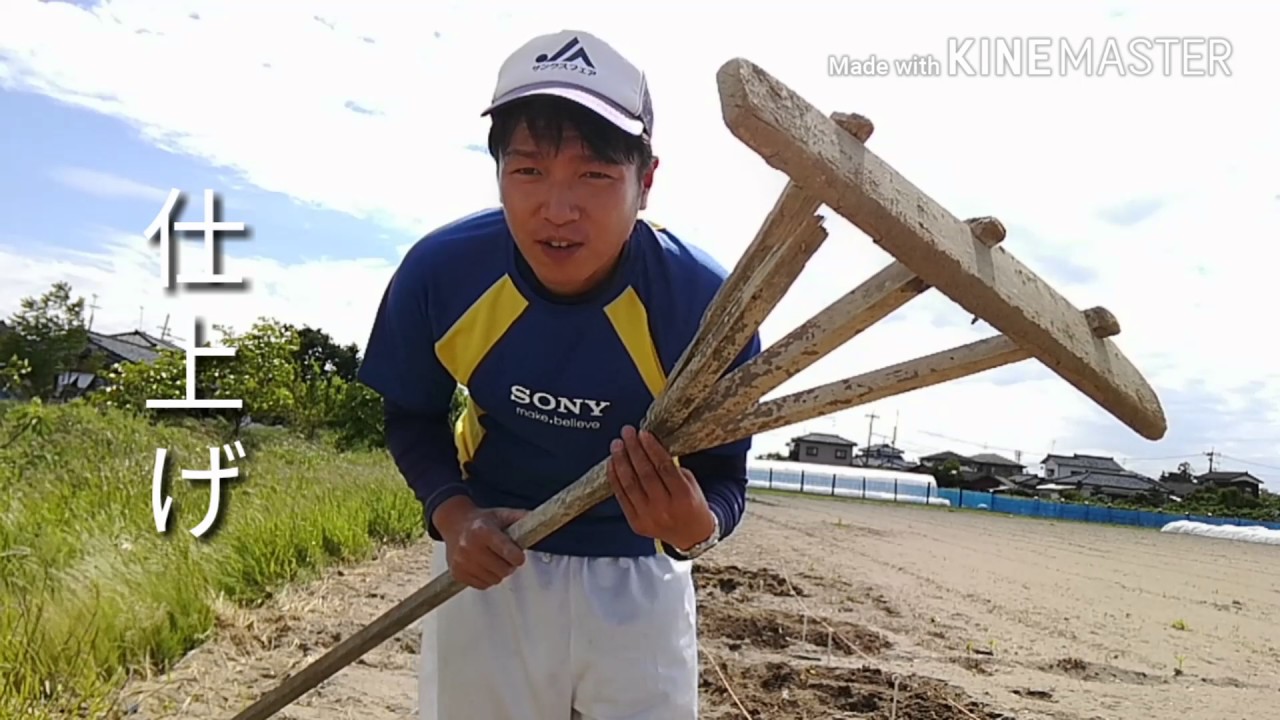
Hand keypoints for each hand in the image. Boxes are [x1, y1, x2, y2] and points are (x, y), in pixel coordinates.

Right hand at [432, 496, 527, 589]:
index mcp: (482, 530)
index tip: (519, 557)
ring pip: (494, 579)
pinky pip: (482, 586)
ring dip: (499, 573)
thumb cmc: (481, 521)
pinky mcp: (457, 573)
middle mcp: (469, 546)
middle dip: (510, 565)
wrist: (453, 523)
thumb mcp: (501, 514)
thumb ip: (521, 518)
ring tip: (494, 560)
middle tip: (507, 557)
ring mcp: (461, 562)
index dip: (517, 557)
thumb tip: (542, 520)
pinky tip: (485, 566)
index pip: (505, 550)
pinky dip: (487, 579)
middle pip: (503, 569)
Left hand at [608, 425, 715, 550]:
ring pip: (630, 484)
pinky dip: (615, 479)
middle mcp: (665, 508)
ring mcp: (648, 517)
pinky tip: (612, 463)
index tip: (643, 433)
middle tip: (627, 433)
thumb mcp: (690, 484)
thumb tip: (648, 447)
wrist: (691, 536)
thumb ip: (671, 468)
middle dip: (634, 450)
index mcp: (683, 497)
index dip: (652, 448)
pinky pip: (621, 497)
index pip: (664, 467)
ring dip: (621, 461)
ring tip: (616, 445)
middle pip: (645, 474)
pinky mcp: (636, 523)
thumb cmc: (692, 505)